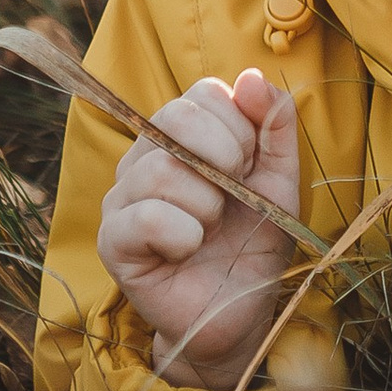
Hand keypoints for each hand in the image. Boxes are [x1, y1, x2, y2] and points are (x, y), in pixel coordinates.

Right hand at [97, 69, 303, 389]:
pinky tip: (188, 250)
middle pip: (174, 118)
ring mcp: (122, 198)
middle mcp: (144, 157)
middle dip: (222, 155)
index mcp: (182, 136)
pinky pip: (144, 217)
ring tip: (210, 230)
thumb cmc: (254, 244)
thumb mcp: (279, 182)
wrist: (240, 313)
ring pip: (160, 171)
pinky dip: (183, 235)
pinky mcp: (112, 241)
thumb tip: (251, 77)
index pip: (201, 94)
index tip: (250, 165)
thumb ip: (274, 127)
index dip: (238, 126)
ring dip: (207, 205)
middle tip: (234, 195)